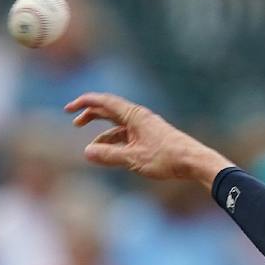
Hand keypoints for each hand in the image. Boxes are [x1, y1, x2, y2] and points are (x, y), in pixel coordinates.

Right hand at [64, 93, 223, 185]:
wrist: (194, 162)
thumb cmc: (166, 158)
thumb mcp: (133, 159)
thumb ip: (109, 155)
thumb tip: (86, 152)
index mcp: (133, 115)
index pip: (104, 102)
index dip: (84, 103)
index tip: (69, 108)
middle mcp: (139, 117)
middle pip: (109, 111)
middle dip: (91, 115)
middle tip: (75, 122)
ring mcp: (145, 127)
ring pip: (118, 126)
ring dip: (103, 134)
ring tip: (91, 148)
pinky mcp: (151, 138)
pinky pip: (128, 136)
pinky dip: (116, 142)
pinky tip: (111, 155)